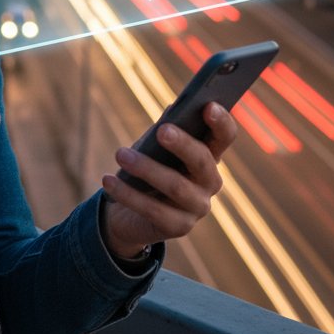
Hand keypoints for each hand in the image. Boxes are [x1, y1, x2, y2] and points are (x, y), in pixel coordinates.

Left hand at [100, 102, 236, 260]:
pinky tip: (109, 180)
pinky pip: (154, 210)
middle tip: (162, 130)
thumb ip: (166, 128)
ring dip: (146, 168)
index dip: (221, 121)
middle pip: (202, 160)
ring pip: (176, 186)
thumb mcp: (155, 145)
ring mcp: (197, 207)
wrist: (131, 212)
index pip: (224, 137)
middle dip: (182, 144)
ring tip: (120, 154)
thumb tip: (173, 110)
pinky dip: (128, 194)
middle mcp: (210, 182)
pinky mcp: (179, 227)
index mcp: (208, 154)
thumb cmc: (149, 166)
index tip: (208, 105)